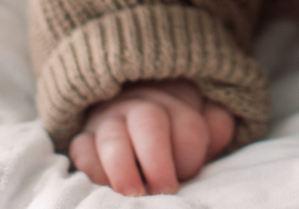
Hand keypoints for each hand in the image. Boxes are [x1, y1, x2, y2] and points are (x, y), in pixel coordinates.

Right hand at [69, 78, 234, 195]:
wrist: (137, 104)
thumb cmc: (176, 127)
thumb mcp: (204, 121)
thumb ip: (216, 126)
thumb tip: (217, 132)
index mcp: (177, 105)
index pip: (188, 126)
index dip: (189, 153)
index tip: (187, 173)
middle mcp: (142, 107)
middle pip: (149, 123)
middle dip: (157, 160)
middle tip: (164, 191)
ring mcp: (110, 121)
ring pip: (112, 137)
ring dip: (122, 168)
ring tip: (133, 195)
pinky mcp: (85, 138)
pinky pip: (82, 149)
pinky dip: (90, 168)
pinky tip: (101, 188)